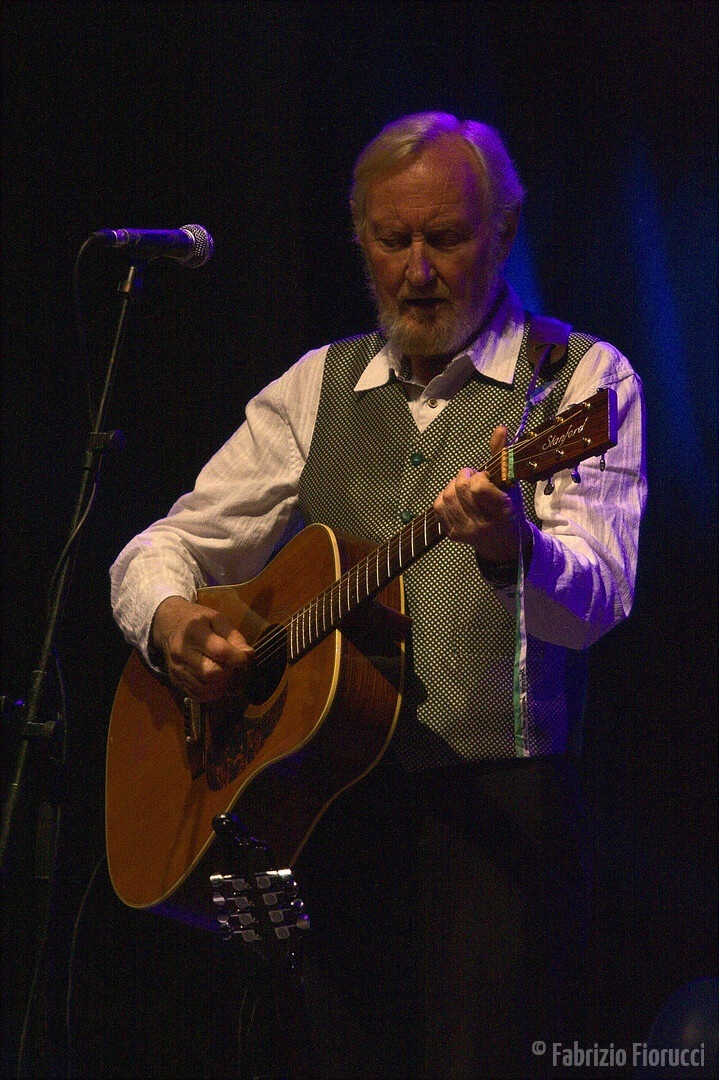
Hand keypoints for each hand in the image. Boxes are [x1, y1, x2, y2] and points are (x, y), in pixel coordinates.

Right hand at [151, 595, 253, 701]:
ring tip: (223, 670)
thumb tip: (248, 655)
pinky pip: (198, 695)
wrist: (169, 625)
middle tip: (231, 664)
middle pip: (211, 674)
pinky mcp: (175, 681)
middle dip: (228, 672)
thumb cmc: (198, 620)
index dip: (238, 658)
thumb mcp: (218, 620)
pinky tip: (215, 680)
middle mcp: (182, 653)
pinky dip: (211, 692)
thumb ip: (234, 637)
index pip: (219, 652)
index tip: (247, 657)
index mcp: (193, 633)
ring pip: (205, 689)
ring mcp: (176, 670)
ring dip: (221, 684)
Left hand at [433, 425, 531, 563]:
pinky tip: (456, 499)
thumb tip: (500, 428)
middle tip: (471, 478)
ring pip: (446, 496)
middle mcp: (483, 523)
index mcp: (502, 510)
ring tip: (464, 488)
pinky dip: (444, 497)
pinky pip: (438, 507)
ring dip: (453, 486)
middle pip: (459, 489)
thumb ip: (502, 456)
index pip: (478, 487)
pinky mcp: (453, 534)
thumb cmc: (509, 509)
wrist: (504, 543)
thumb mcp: (511, 484)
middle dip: (463, 477)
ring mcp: (466, 530)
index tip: (484, 476)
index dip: (478, 476)